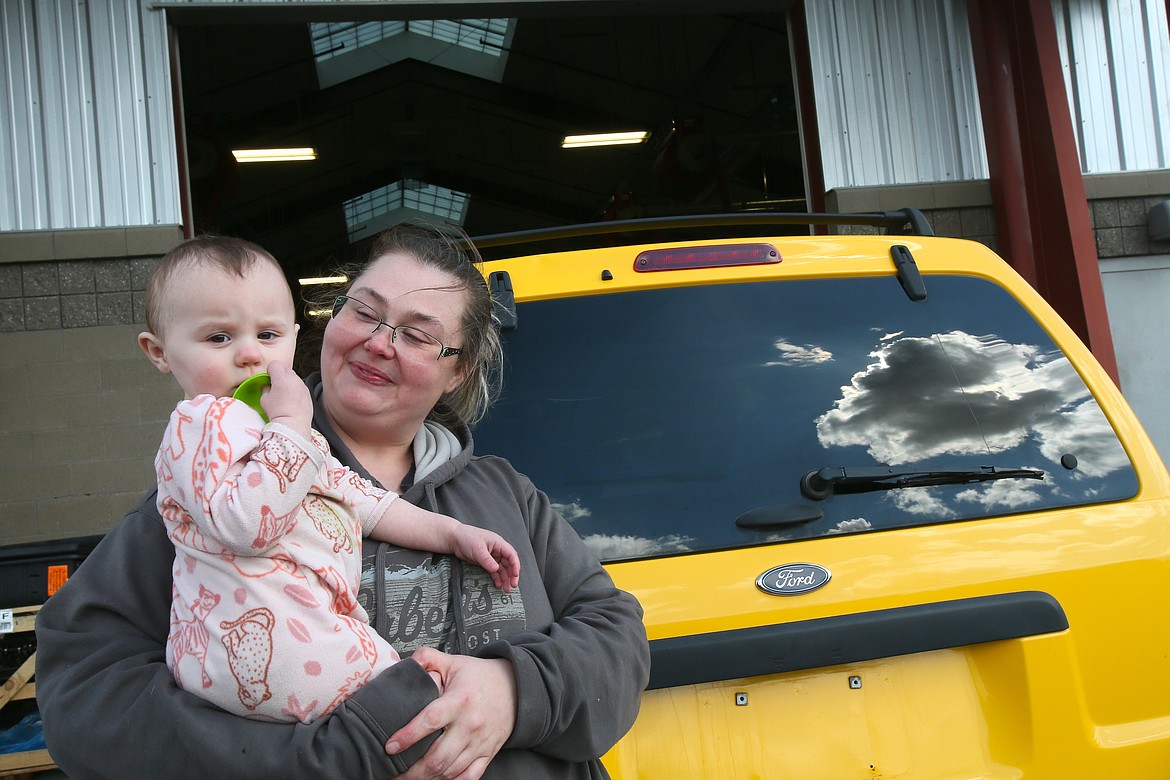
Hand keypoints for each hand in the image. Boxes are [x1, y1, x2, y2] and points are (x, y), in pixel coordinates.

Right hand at [261, 361, 312, 435]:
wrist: (293, 425)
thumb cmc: (278, 413)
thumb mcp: (264, 400)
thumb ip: (265, 389)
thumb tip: (266, 387)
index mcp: (281, 378)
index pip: (274, 364)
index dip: (270, 370)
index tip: (268, 378)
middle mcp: (294, 379)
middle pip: (285, 369)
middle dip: (279, 374)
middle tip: (275, 386)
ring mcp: (302, 385)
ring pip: (294, 378)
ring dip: (288, 382)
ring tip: (284, 395)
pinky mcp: (308, 393)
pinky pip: (300, 386)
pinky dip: (295, 390)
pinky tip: (292, 400)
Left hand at [387, 649, 515, 779]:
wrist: (516, 688)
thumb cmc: (481, 677)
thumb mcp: (454, 662)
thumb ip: (427, 658)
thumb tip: (406, 663)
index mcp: (460, 700)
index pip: (431, 721)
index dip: (408, 735)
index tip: (390, 746)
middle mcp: (471, 724)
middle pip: (439, 757)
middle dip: (411, 770)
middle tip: (392, 771)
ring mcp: (480, 743)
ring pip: (450, 771)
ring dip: (426, 778)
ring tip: (408, 777)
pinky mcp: (487, 754)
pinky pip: (467, 777)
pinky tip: (434, 779)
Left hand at [449, 527, 519, 591]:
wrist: (455, 539)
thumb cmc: (467, 537)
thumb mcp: (478, 549)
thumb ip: (487, 560)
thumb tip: (496, 569)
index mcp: (498, 543)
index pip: (511, 555)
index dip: (515, 565)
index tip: (515, 575)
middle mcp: (497, 550)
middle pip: (509, 563)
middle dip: (512, 575)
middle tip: (513, 585)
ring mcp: (492, 556)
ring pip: (502, 569)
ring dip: (505, 578)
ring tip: (506, 589)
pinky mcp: (486, 562)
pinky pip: (494, 571)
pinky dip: (497, 578)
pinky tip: (498, 584)